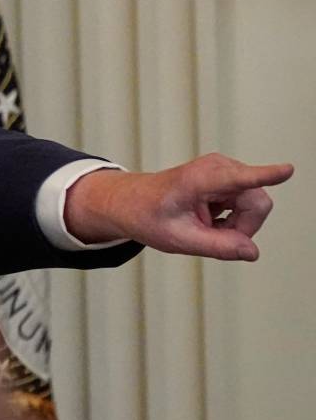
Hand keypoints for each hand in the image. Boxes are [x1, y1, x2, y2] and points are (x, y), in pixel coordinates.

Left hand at [64, 153, 292, 260]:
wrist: (131, 202)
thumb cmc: (148, 216)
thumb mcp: (178, 239)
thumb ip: (217, 247)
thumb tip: (252, 252)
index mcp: (199, 180)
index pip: (239, 179)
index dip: (266, 175)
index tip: (287, 170)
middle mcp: (218, 168)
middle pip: (257, 204)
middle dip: (242, 227)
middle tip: (211, 236)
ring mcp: (226, 171)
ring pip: (254, 206)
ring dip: (234, 224)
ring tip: (203, 226)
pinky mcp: (229, 178)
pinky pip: (246, 204)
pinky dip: (230, 219)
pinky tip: (206, 219)